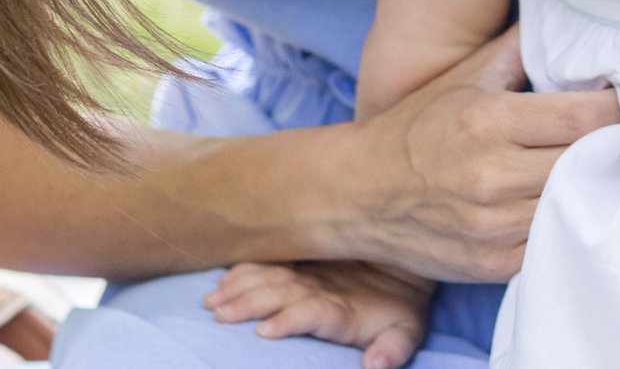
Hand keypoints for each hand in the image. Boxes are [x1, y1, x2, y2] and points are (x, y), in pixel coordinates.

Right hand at [205, 261, 431, 368]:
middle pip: (280, 293)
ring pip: (269, 277)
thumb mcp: (407, 330)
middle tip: (219, 315)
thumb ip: (393, 348)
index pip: (312, 311)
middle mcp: (320, 287)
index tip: (264, 331)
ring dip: (239, 287)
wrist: (404, 261)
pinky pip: (269, 262)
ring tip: (211, 300)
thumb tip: (376, 367)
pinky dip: (245, 269)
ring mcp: (309, 274)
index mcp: (342, 308)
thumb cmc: (400, 307)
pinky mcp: (301, 264)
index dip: (290, 320)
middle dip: (249, 303)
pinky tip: (223, 278)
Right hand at [352, 28, 619, 281]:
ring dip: (598, 188)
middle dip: (618, 147)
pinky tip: (577, 205)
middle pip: (587, 162)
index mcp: (488, 121)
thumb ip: (517, 48)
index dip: (619, 110)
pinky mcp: (492, 266)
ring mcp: (492, 227)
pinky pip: (552, 243)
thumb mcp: (463, 77)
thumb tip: (566, 18)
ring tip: (614, 169)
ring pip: (576, 206)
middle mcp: (491, 176)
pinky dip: (569, 224)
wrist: (355, 194)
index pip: (583, 118)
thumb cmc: (416, 128)